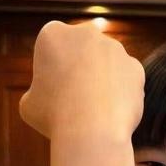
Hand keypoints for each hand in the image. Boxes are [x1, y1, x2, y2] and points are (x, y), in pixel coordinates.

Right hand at [19, 20, 144, 145]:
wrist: (92, 131)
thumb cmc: (55, 119)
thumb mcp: (29, 106)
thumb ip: (37, 93)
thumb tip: (44, 98)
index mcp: (53, 34)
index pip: (53, 51)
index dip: (51, 74)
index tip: (54, 95)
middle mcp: (86, 33)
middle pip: (82, 54)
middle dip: (80, 73)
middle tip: (76, 103)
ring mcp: (115, 49)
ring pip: (106, 67)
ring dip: (102, 83)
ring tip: (95, 112)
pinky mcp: (136, 68)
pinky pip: (126, 81)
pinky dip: (121, 95)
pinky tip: (112, 113)